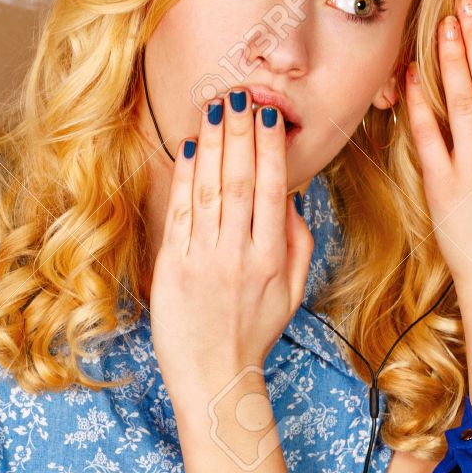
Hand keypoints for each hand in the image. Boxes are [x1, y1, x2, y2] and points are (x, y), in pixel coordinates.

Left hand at [148, 89, 314, 409]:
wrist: (214, 376)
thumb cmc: (254, 332)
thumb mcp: (292, 291)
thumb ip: (298, 242)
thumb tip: (292, 196)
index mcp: (272, 259)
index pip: (273, 190)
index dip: (270, 148)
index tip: (268, 115)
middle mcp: (239, 255)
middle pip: (241, 181)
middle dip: (241, 133)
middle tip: (241, 96)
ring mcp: (204, 259)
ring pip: (211, 189)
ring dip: (215, 144)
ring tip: (218, 108)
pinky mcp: (173, 266)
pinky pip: (181, 212)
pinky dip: (186, 176)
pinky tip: (192, 147)